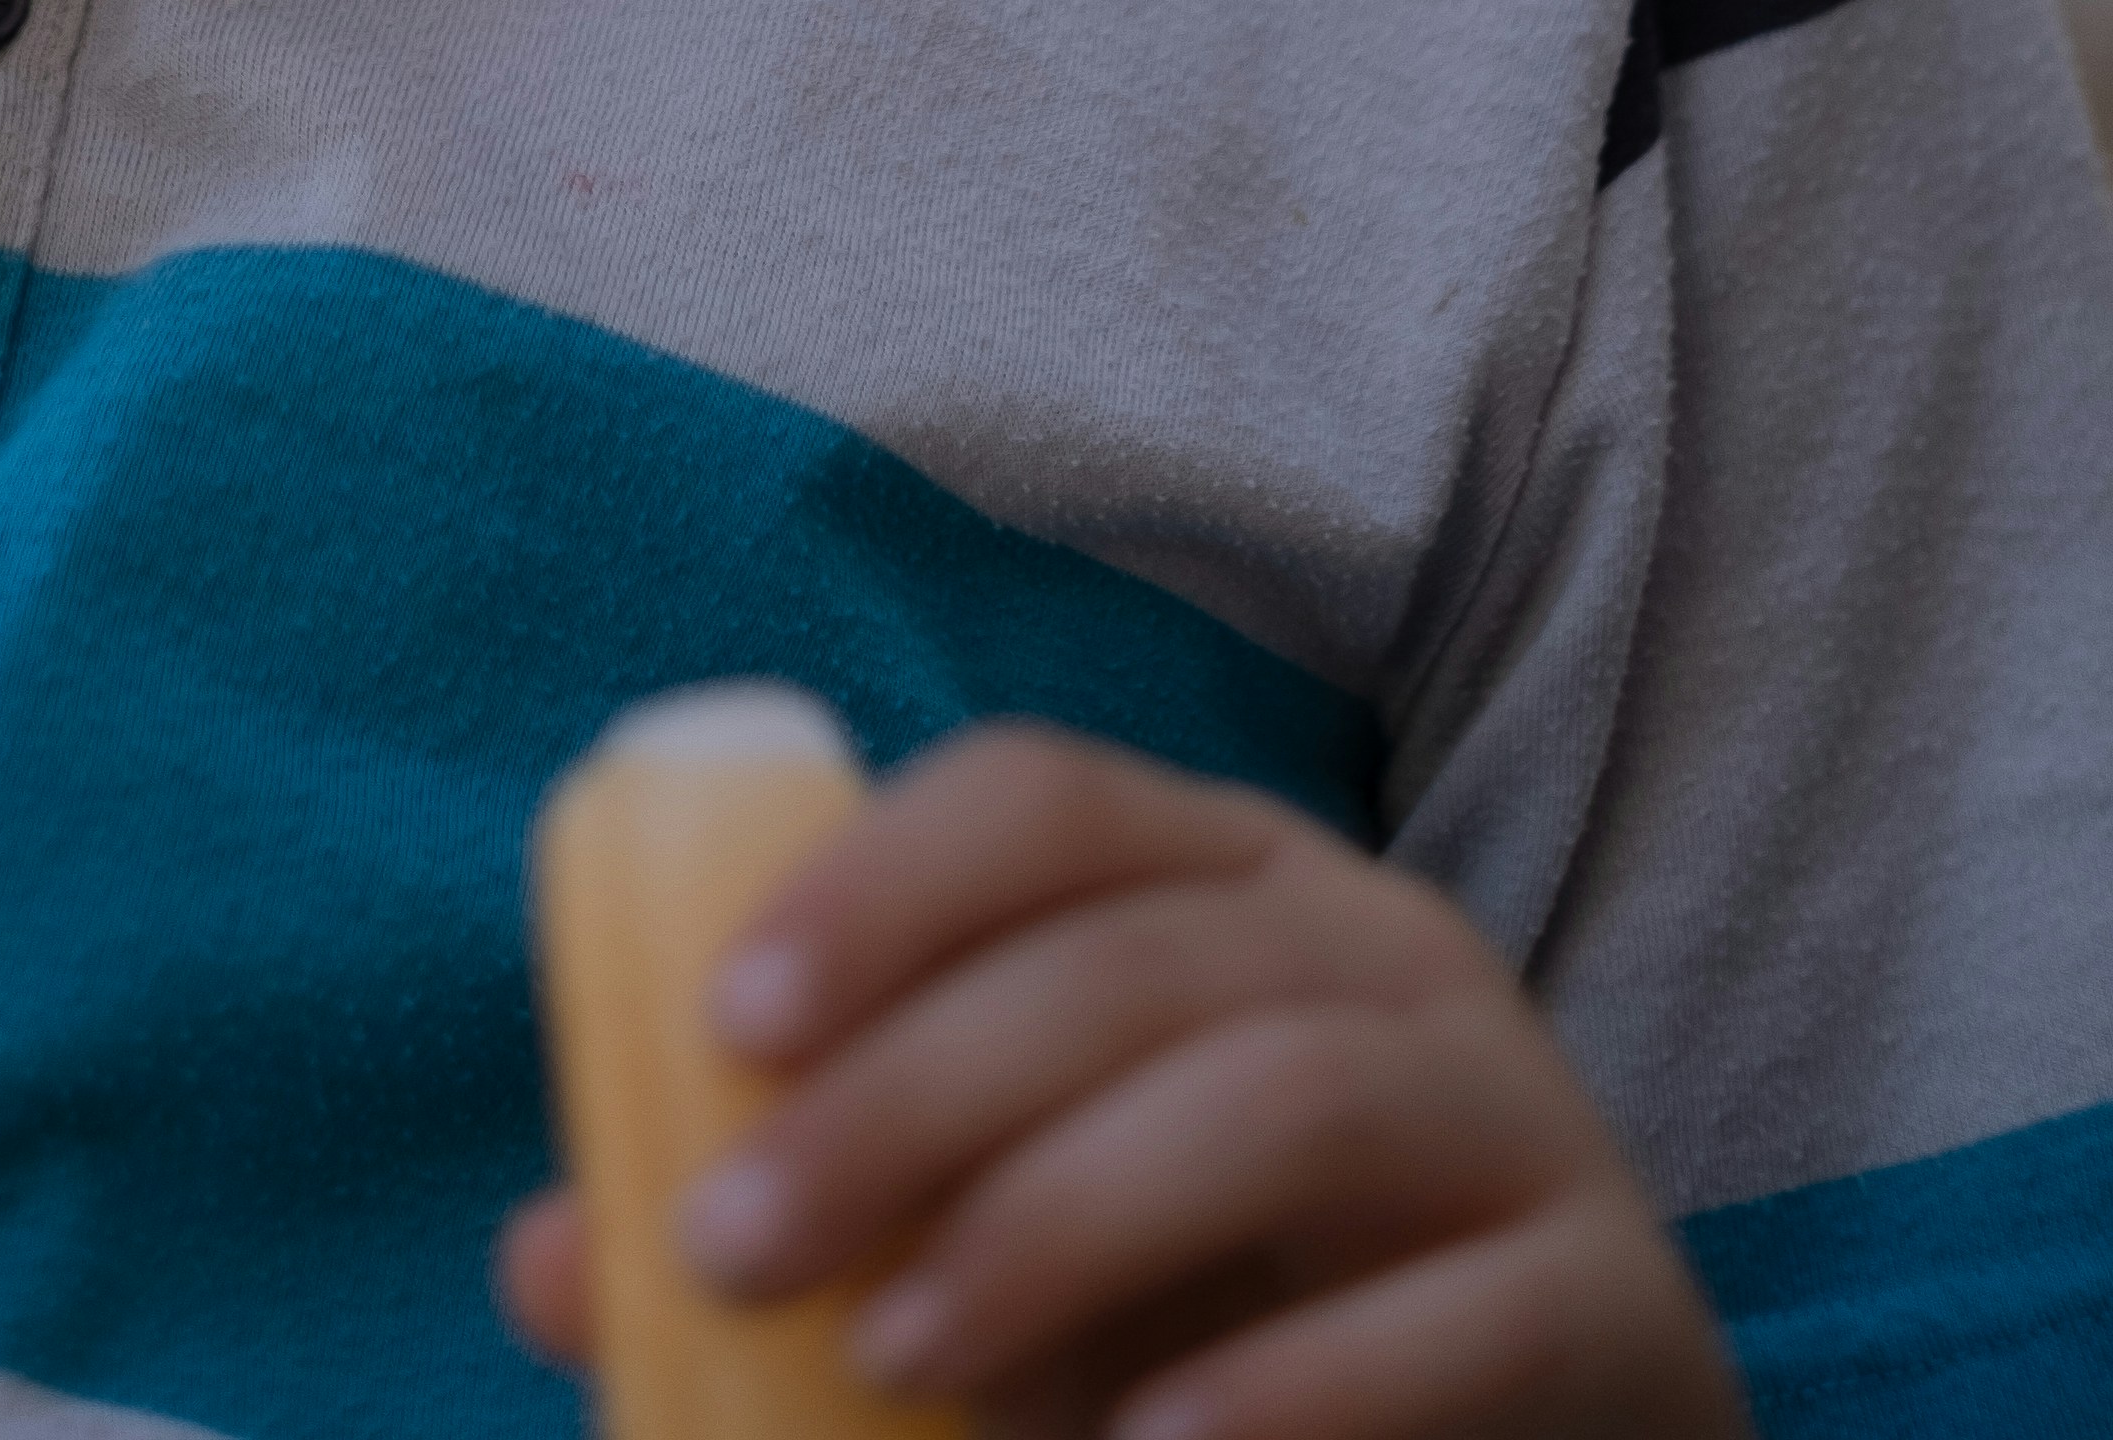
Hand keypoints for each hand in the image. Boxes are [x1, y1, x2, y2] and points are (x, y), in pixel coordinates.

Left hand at [495, 728, 1742, 1438]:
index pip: (1043, 797)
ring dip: (1064, 1216)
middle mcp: (1384, 944)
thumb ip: (823, 1232)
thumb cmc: (1233, 1323)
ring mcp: (1525, 1109)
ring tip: (901, 1358)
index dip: (880, 880)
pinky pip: (1464, 1309)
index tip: (725, 1023)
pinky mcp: (1625, 1299)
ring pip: (1286, 1089)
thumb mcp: (1019, 1257)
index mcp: (1231, 879)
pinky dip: (1293, 1384)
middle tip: (738, 1242)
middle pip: (1130, 952)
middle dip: (912, 1088)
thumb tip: (554, 1255)